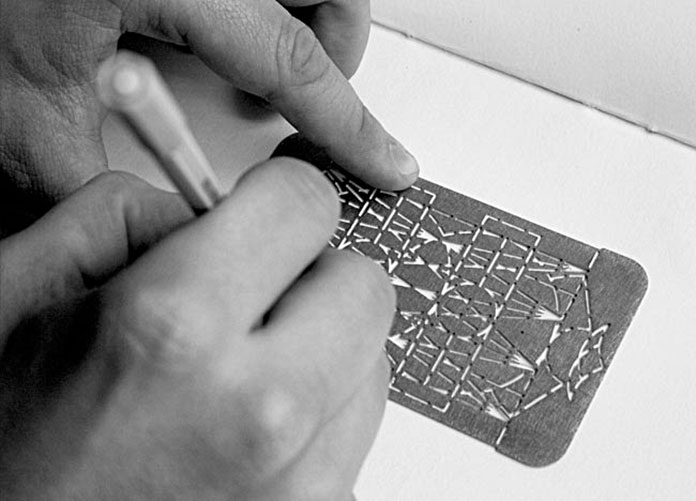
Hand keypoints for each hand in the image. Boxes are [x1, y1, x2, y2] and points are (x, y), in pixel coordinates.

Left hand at [0, 0, 418, 231]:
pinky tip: (223, 36)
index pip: (290, 58)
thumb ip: (100, 190)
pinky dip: (271, 4)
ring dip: (310, 21)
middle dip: (339, 46)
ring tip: (264, 70)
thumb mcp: (23, 121)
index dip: (348, 123)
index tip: (388, 164)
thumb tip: (160, 236)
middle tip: (311, 99)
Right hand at [0, 161, 393, 499]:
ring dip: (321, 345)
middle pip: (364, 286)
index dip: (279, 195)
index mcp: (173, 332)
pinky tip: (252, 423)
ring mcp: (300, 482)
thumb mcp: (21, 294)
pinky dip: (320, 409)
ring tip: (245, 370)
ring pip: (371, 359)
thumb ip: (118, 217)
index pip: (304, 205)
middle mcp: (257, 414)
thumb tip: (200, 205)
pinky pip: (356, 428)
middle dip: (315, 272)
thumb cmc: (9, 447)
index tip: (264, 211)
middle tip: (260, 292)